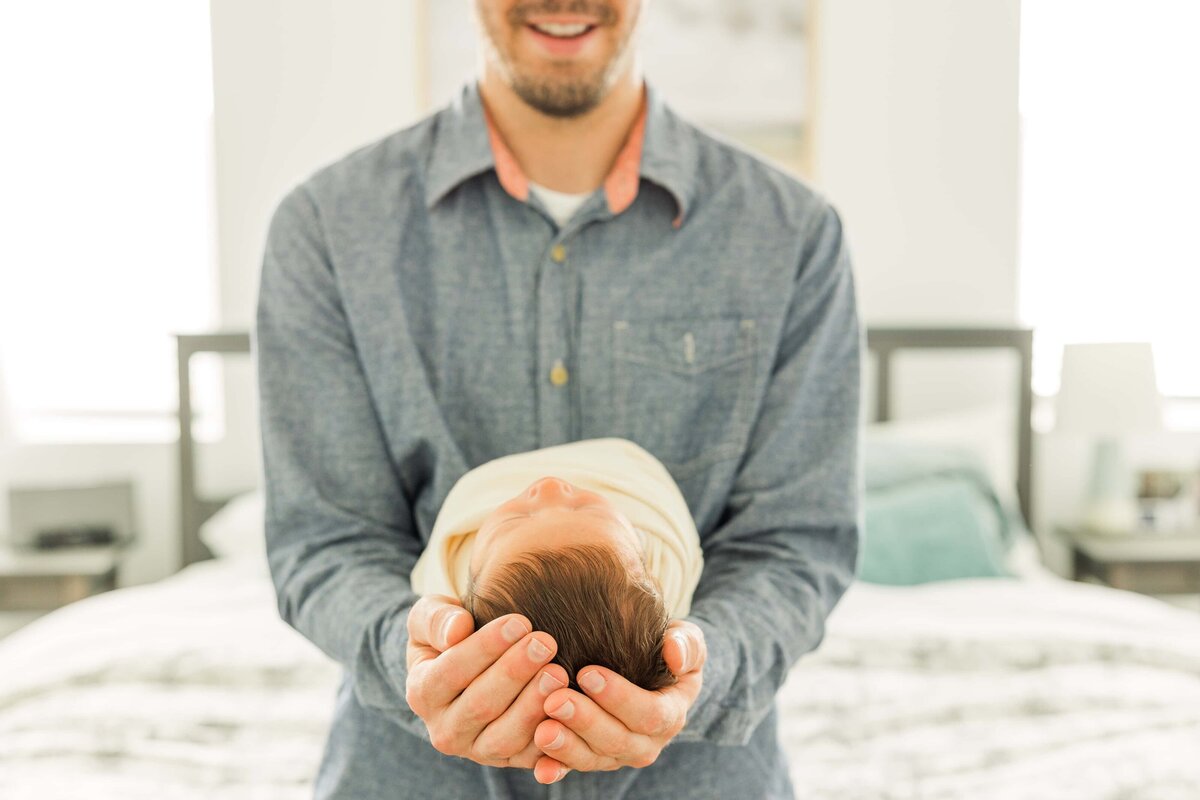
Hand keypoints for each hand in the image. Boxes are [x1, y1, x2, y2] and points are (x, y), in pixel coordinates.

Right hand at [405, 594, 568, 767]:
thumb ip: (436, 618)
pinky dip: (551, 738)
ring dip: (533, 706)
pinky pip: (530, 757)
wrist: (471, 667)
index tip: (519, 621)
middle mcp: (445, 730)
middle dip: (515, 673)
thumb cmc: (453, 633)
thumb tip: (455, 632)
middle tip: (546, 642)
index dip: (486, 647)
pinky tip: (569, 709)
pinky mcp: (509, 760)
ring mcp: (477, 750)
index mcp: (422, 693)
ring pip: (504, 738)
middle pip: (480, 706)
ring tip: (559, 673)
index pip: (451, 672)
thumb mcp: (431, 615)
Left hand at [531, 619, 706, 783]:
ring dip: (566, 747)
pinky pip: (572, 768)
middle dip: (585, 721)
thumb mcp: (687, 641)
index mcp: (670, 714)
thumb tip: (674, 654)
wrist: (651, 671)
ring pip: (593, 758)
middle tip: (555, 700)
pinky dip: (556, 768)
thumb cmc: (667, 650)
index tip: (588, 673)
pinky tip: (540, 768)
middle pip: (616, 740)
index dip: (620, 697)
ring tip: (542, 730)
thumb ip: (686, 644)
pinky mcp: (592, 758)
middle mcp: (645, 742)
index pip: (649, 714)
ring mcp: (617, 755)